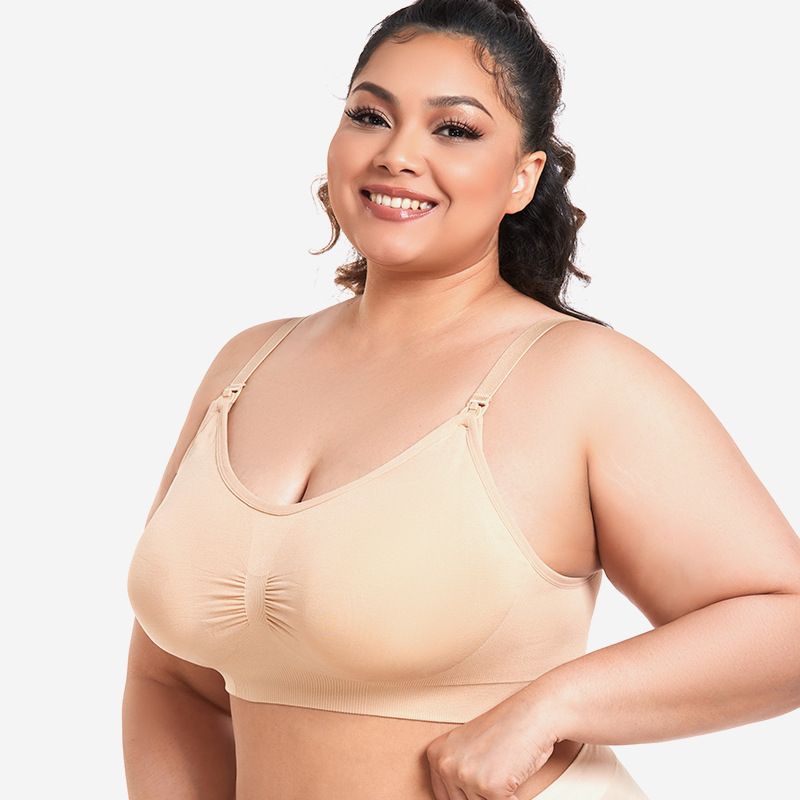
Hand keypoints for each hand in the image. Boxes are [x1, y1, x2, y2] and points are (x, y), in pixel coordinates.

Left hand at [426, 693, 557, 799]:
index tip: (478, 784)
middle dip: (481, 794)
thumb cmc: (506, 730)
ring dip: (495, 795)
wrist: (533, 714)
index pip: (444, 796)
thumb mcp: (468, 748)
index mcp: (436, 753)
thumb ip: (456, 772)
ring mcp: (466, 775)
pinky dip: (512, 799)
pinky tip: (514, 778)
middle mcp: (445, 764)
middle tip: (494, 772)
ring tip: (504, 771)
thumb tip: (456, 798)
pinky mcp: (491, 787)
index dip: (465, 793)